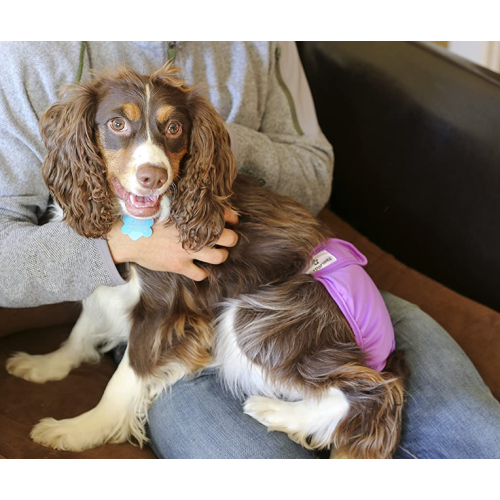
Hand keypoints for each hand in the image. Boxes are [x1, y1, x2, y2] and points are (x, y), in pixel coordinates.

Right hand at [107, 210, 238, 280]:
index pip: (222, 214)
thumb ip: (185, 206)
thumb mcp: (168, 206)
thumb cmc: (147, 220)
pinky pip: (201, 274)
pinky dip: (203, 273)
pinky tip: (200, 269)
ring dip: (221, 256)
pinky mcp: (180, 265)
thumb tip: (200, 202)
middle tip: (227, 240)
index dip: (231, 218)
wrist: (129, 237)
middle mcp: (193, 233)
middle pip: (228, 238)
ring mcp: (188, 250)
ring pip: (219, 257)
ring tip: (217, 254)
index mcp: (191, 216)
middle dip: (231, 239)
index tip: (233, 221)